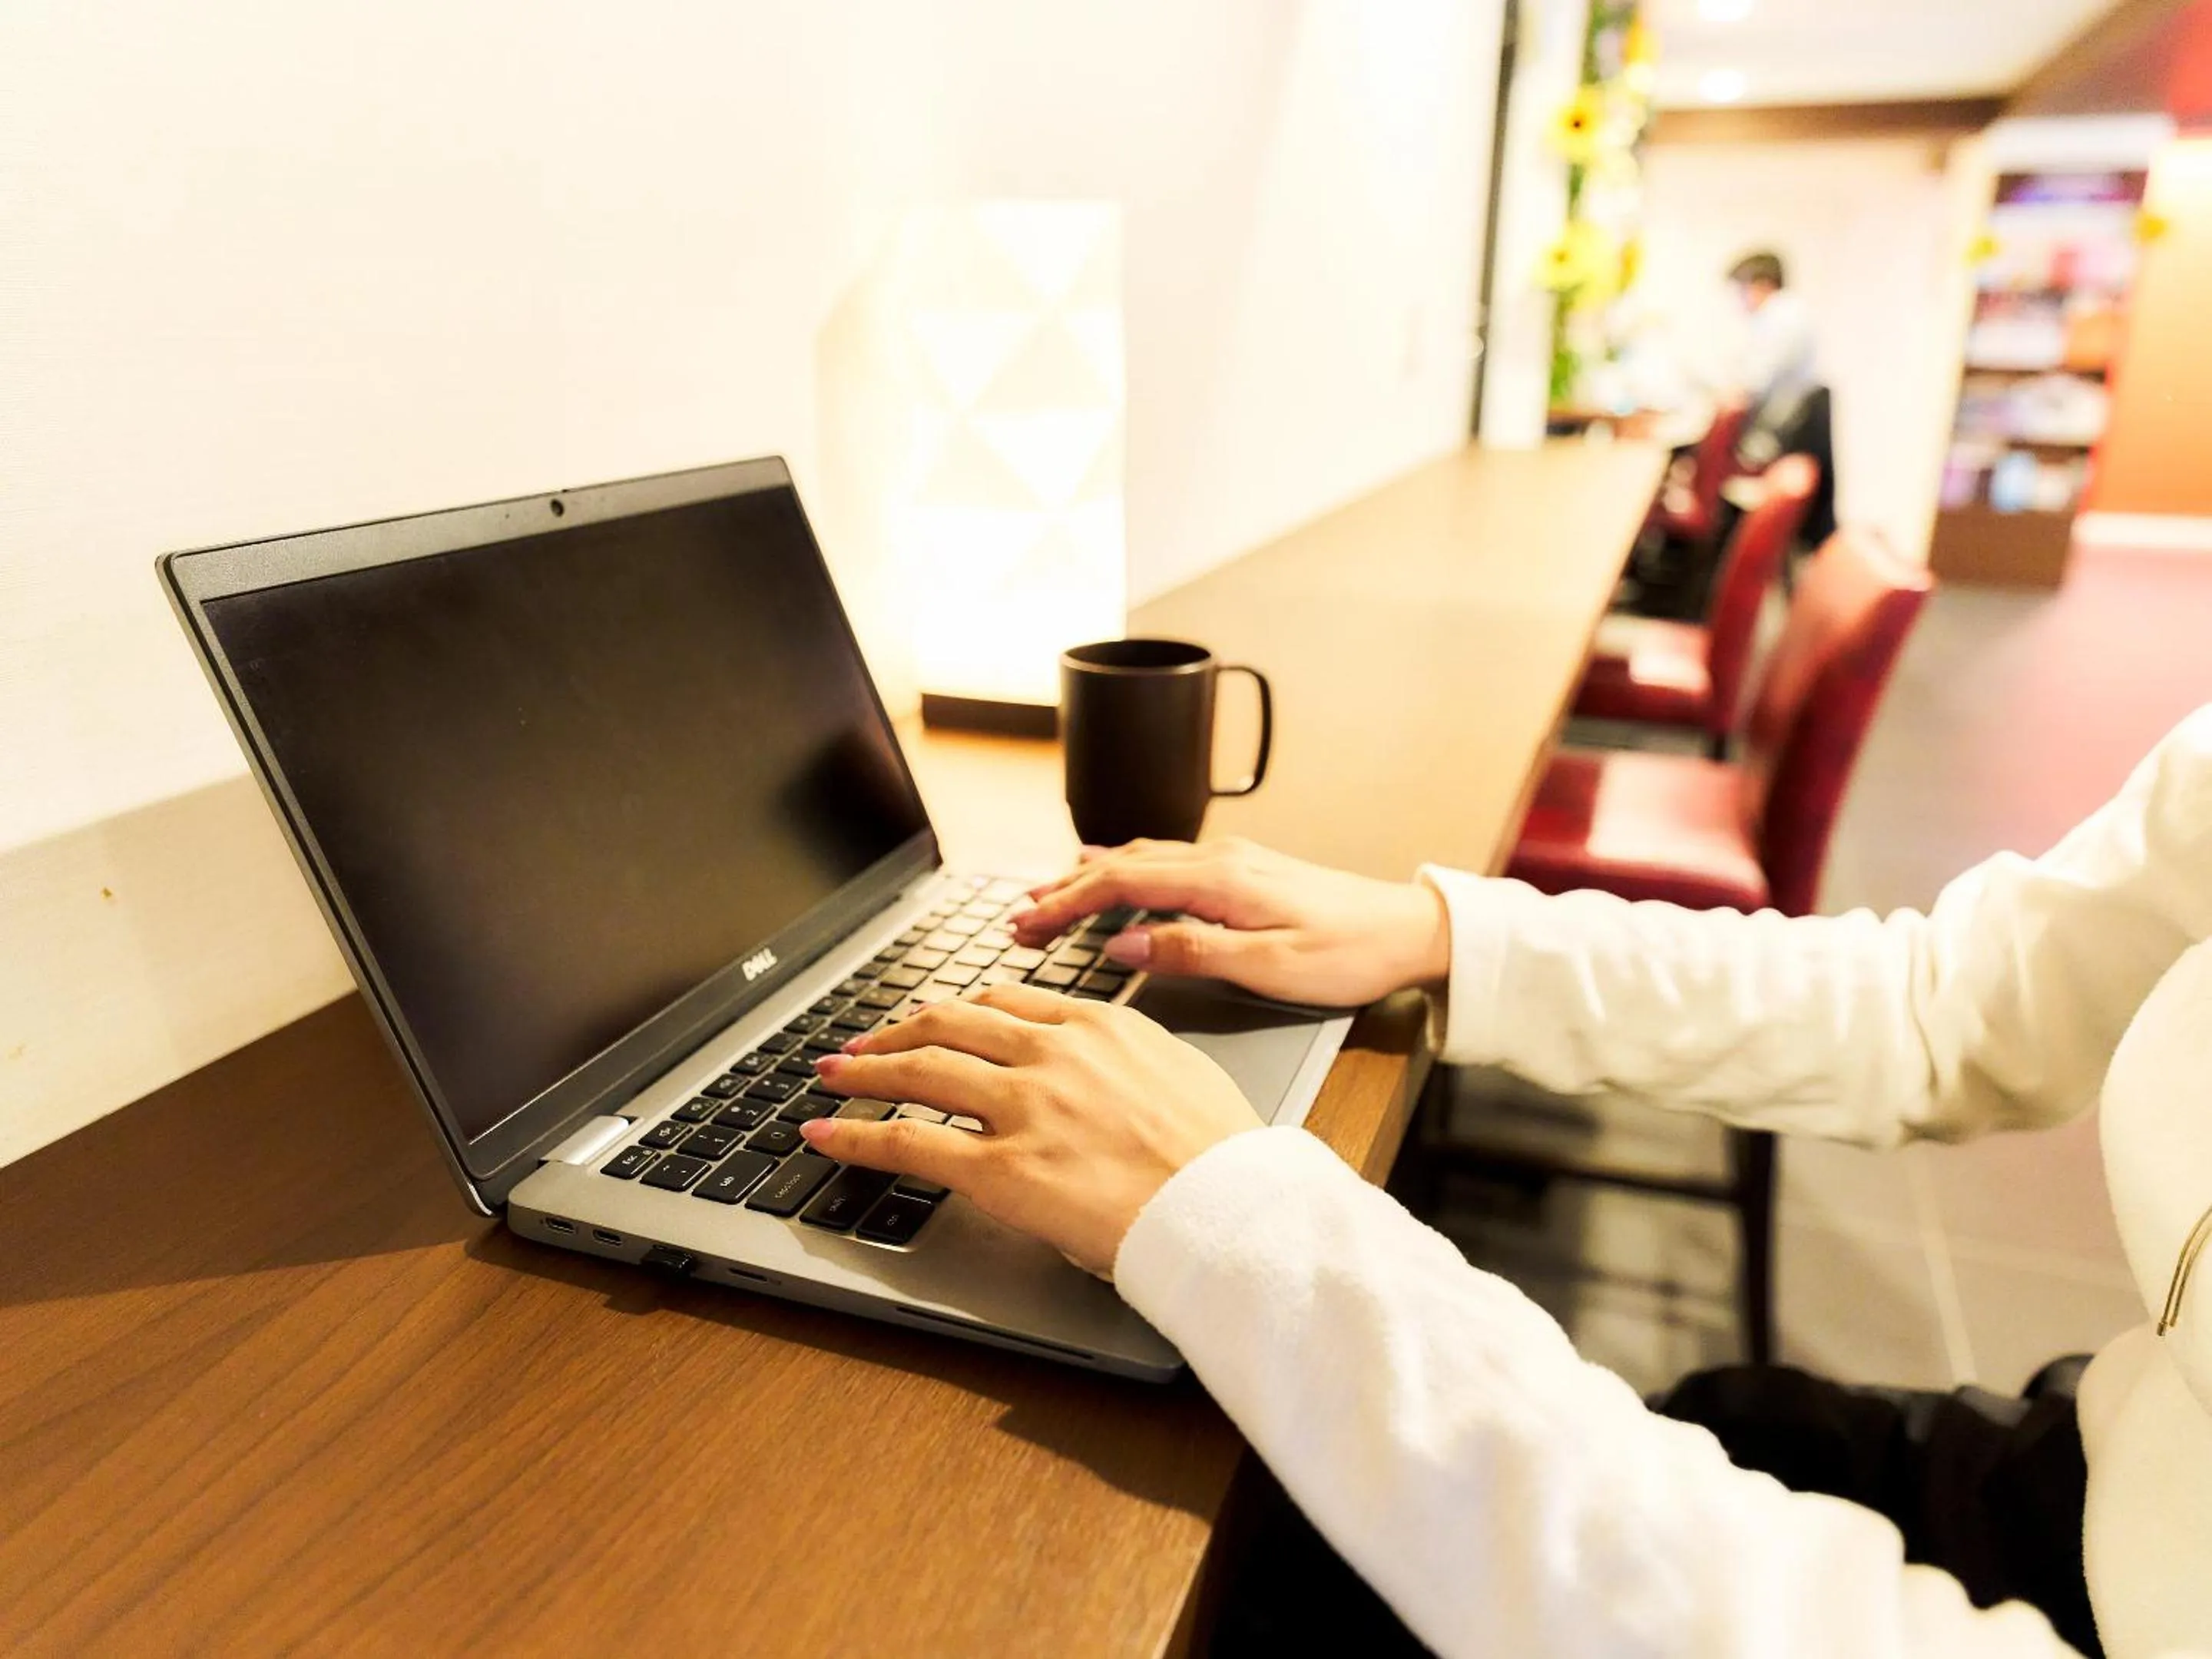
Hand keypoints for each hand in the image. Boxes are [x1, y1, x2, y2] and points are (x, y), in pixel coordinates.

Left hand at [800, 984, 1260, 1276]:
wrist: (1229, 1209)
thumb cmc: (1221, 1157)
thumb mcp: (1181, 1074)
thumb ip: (1132, 1060)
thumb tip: (1114, 1069)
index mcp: (1097, 1027)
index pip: (1005, 1002)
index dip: (958, 1010)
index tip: (936, 1019)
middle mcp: (1051, 1055)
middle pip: (949, 1023)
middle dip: (896, 1031)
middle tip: (864, 1043)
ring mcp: (1022, 1108)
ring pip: (919, 1071)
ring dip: (864, 1070)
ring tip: (833, 1073)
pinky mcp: (1002, 1169)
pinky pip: (909, 1143)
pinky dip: (855, 1135)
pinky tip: (827, 1133)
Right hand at [1012, 837, 1450, 1007]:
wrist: (1410, 931)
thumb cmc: (1351, 954)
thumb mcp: (1270, 968)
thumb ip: (1191, 953)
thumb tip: (1123, 944)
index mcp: (1220, 881)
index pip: (1120, 885)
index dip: (1064, 904)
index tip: (1024, 926)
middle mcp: (1221, 860)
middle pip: (1121, 866)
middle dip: (1063, 890)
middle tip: (1017, 920)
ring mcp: (1232, 862)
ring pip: (1141, 860)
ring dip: (1089, 878)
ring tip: (1046, 898)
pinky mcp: (1245, 871)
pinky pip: (1166, 862)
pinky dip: (1124, 870)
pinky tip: (1111, 872)